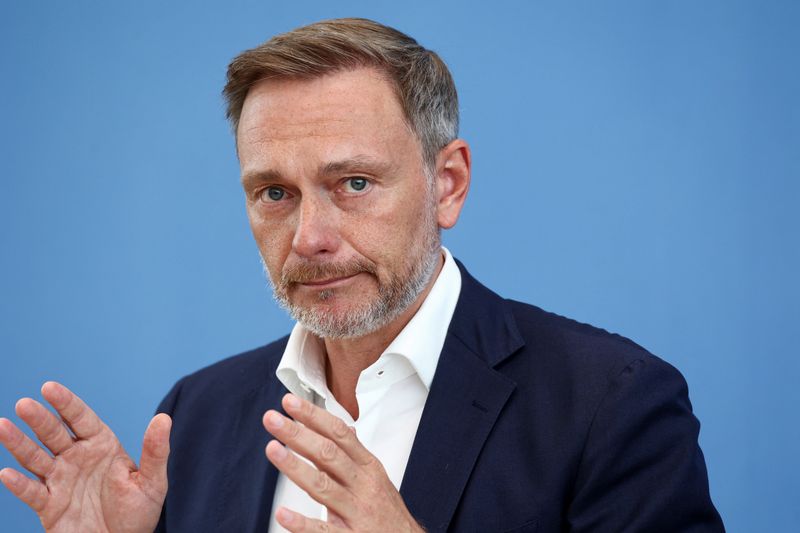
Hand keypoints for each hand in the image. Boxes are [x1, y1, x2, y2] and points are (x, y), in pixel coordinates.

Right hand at [0, 381, 170, 532]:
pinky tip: (8, 473)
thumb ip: (156, 451)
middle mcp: (77, 458)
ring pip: (36, 458)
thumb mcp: (152, 482)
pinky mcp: (49, 505)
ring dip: (19, 444)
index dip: (66, 403)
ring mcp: (61, 480)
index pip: (81, 419)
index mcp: (101, 446)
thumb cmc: (138, 513)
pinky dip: (19, 484)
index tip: (49, 387)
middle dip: (39, 419)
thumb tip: (164, 418)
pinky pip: (32, 492)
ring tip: (2, 426)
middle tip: (24, 404)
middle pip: (54, 434)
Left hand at [263, 393, 423, 532]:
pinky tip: (283, 513)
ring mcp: (356, 513)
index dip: (314, 417)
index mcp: (368, 468)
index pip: (339, 434)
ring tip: (273, 449)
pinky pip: (323, 531)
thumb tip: (343, 429)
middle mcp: (362, 486)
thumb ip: (355, 455)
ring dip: (295, 466)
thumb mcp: (377, 478)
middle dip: (298, 434)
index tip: (291, 404)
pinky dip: (302, 523)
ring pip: (323, 486)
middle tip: (274, 420)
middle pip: (328, 454)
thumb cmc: (389, 514)